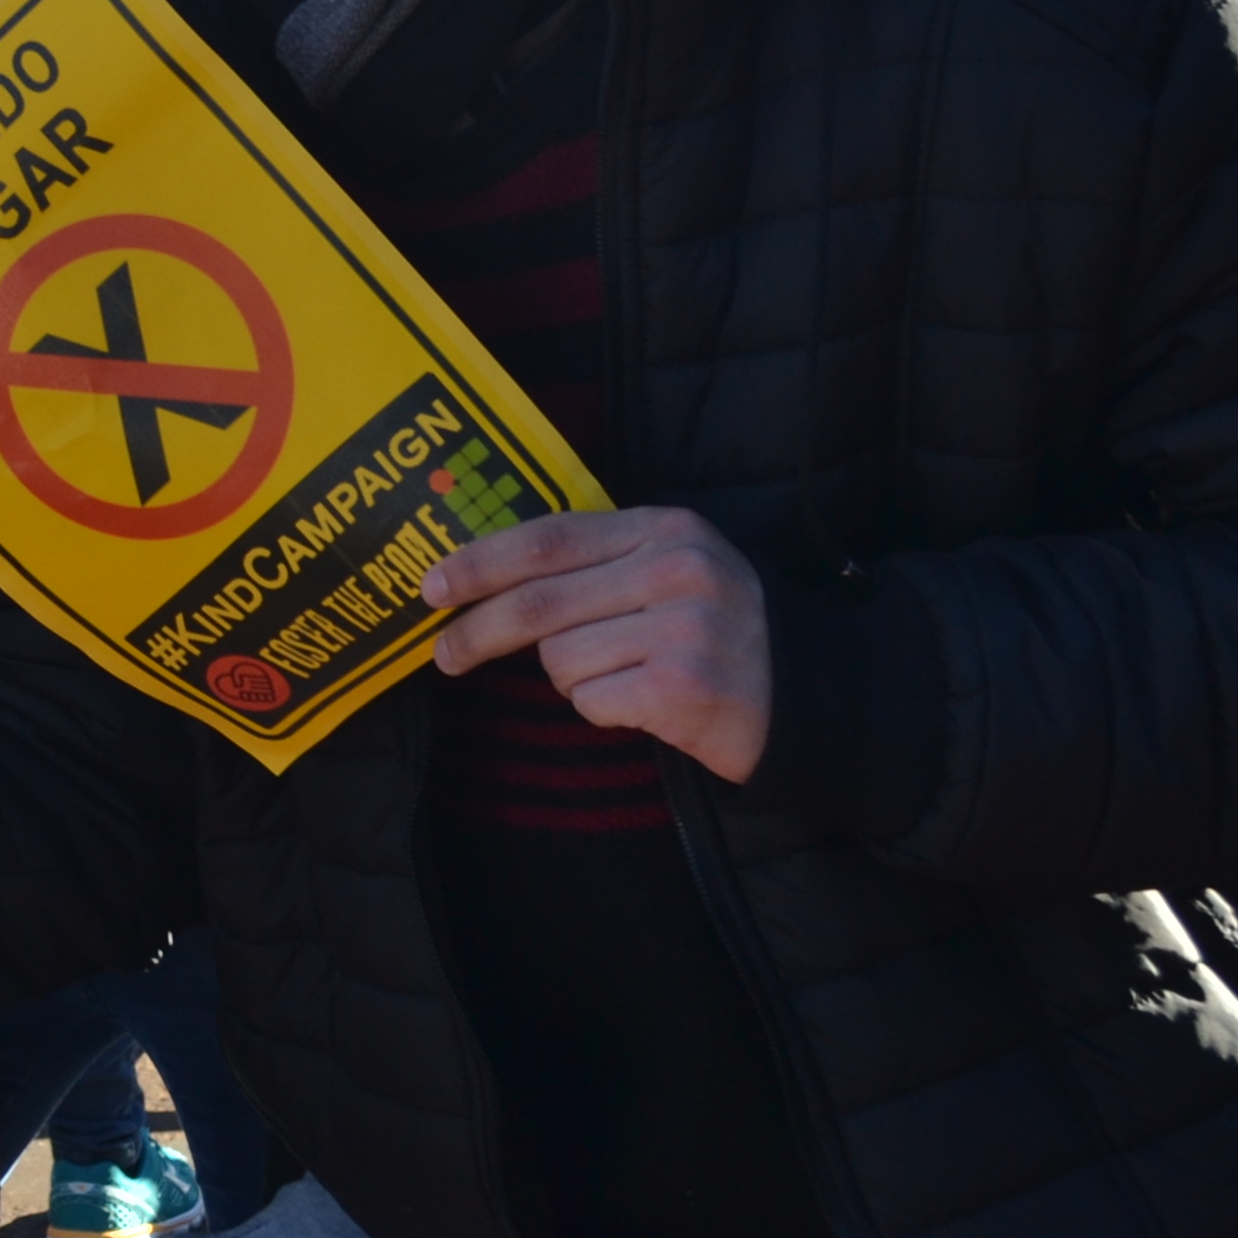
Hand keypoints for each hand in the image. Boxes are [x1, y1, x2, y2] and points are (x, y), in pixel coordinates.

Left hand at [424, 503, 769, 780]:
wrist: (805, 695)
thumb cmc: (711, 630)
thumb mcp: (666, 570)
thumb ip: (593, 563)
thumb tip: (479, 577)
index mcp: (664, 528)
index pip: (548, 538)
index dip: (480, 563)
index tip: (432, 586)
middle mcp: (676, 569)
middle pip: (538, 602)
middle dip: (477, 632)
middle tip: (445, 656)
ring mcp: (683, 628)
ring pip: (560, 659)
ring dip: (571, 679)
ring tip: (621, 676)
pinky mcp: (684, 686)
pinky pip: (592, 701)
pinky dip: (601, 709)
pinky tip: (643, 702)